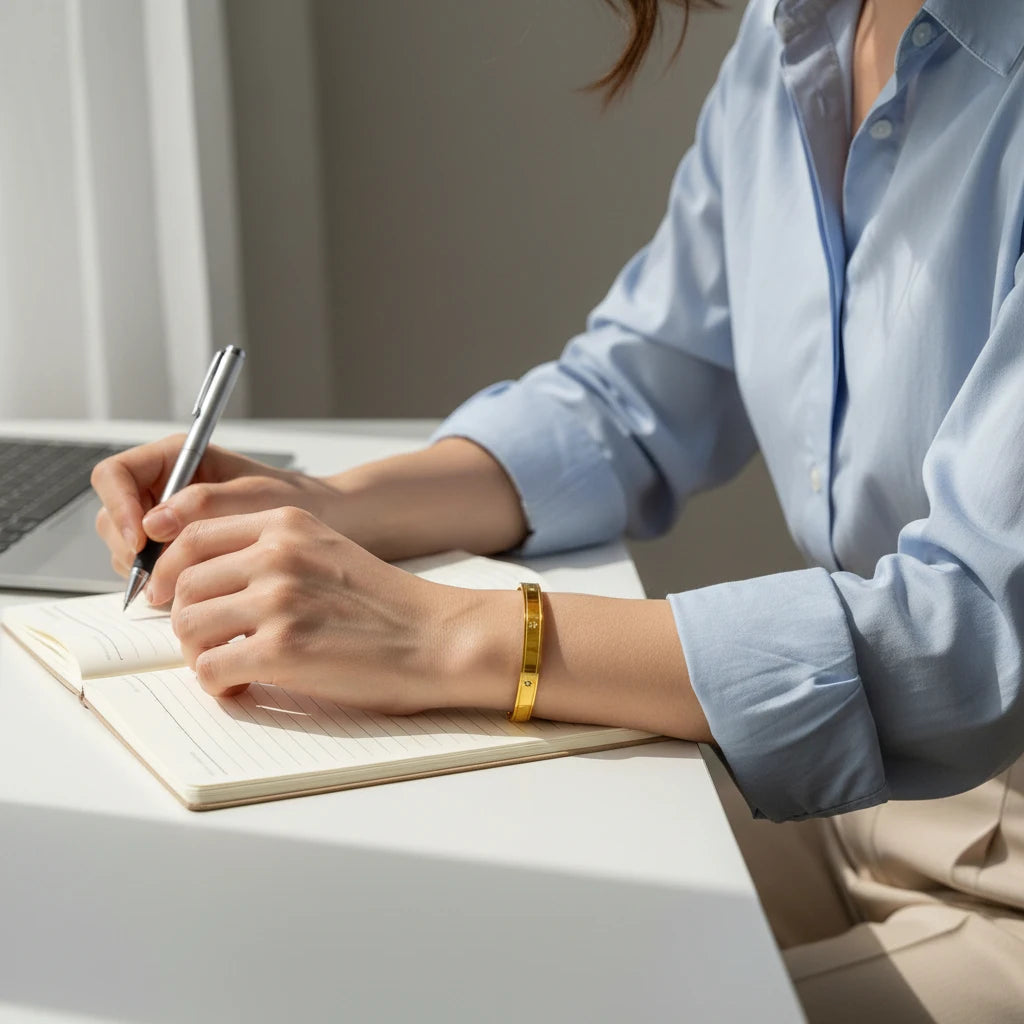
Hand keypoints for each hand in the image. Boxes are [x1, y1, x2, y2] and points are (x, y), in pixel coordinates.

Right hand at [92, 436, 344, 575]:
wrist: (323, 524)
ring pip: (126, 548)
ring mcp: (166, 521)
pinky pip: (149, 568)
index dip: (119, 507)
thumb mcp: (252, 497)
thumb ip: (203, 504)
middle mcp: (164, 488)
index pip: (114, 476)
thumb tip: (154, 524)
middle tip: (161, 573)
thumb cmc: (293, 502)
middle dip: (129, 546)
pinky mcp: (176, 551)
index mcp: (176, 458)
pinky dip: (162, 582)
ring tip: (189, 579)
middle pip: (113, 515)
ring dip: (146, 568)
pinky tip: (196, 589)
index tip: (141, 539)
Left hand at [152, 506, 482, 712]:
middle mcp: (277, 554)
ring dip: (198, 653)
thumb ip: (273, 554)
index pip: (193, 535)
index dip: (171, 571)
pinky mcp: (281, 649)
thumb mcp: (329, 552)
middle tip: (206, 643)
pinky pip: (210, 669)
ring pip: (188, 627)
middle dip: (184, 620)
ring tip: (228, 667)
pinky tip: (245, 687)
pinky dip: (218, 684)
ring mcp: (278, 600)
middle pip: (184, 584)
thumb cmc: (389, 606)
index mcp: (287, 524)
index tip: (171, 597)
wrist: (438, 638)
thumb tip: (211, 584)